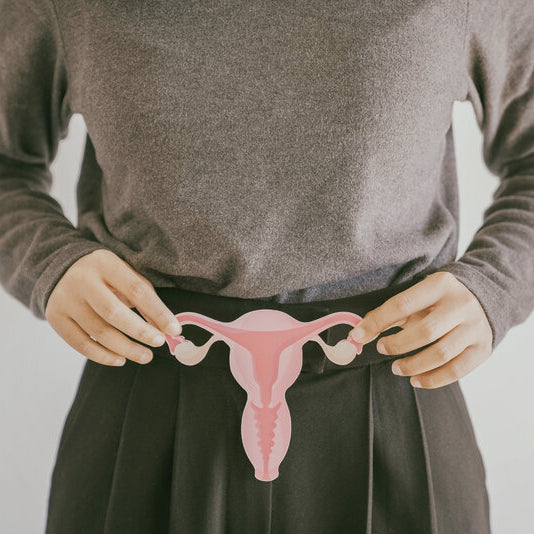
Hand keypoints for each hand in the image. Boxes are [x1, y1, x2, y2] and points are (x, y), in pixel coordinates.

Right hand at [45, 249, 181, 366]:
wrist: (62, 268)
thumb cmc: (106, 276)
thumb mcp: (126, 276)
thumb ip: (145, 299)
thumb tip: (165, 329)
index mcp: (105, 263)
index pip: (136, 290)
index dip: (158, 312)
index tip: (175, 329)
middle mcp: (82, 280)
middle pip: (114, 313)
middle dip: (140, 331)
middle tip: (159, 343)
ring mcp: (66, 299)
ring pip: (98, 332)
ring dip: (126, 348)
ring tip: (145, 356)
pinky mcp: (55, 317)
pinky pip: (81, 343)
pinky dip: (103, 356)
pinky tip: (120, 359)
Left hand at [348, 271, 492, 388]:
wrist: (483, 299)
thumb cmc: (438, 301)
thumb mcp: (417, 297)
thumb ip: (389, 313)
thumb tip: (358, 334)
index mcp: (440, 284)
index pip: (402, 305)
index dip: (377, 322)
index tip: (357, 336)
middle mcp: (461, 305)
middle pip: (424, 332)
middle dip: (397, 345)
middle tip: (381, 349)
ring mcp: (475, 328)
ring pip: (441, 354)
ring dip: (413, 365)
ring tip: (397, 368)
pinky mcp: (482, 348)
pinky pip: (456, 371)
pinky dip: (432, 380)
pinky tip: (416, 380)